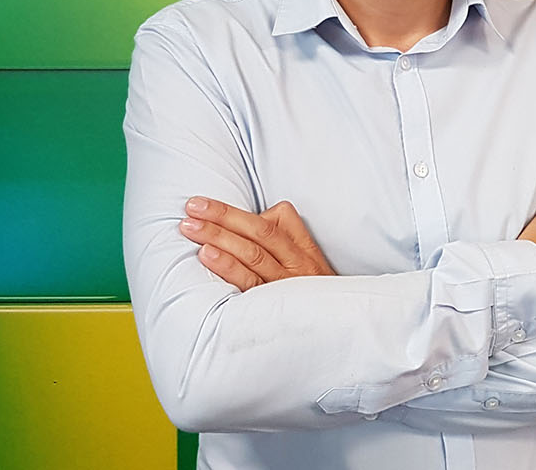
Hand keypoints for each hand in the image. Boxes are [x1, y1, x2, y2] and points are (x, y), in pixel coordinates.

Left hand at [180, 196, 334, 291]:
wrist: (343, 330)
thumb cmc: (317, 300)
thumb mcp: (311, 269)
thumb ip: (284, 246)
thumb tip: (244, 233)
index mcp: (304, 250)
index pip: (274, 220)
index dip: (237, 212)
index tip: (206, 204)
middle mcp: (298, 264)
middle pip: (259, 232)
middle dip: (222, 216)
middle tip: (192, 207)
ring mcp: (287, 285)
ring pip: (253, 254)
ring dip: (220, 237)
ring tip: (191, 228)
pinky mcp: (275, 306)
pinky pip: (250, 283)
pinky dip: (229, 267)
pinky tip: (208, 256)